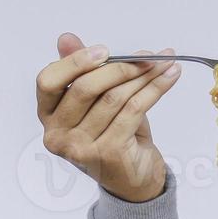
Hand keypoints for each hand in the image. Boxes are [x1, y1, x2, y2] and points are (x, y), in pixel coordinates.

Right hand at [36, 34, 184, 202]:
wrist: (134, 180)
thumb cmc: (113, 135)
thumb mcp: (96, 102)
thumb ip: (81, 71)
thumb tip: (66, 38)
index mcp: (47, 117)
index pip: (48, 82)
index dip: (74, 62)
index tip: (104, 50)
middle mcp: (58, 135)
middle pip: (85, 88)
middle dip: (120, 67)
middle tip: (147, 57)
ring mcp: (82, 147)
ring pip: (114, 98)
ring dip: (144, 76)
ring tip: (164, 63)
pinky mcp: (109, 153)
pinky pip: (134, 110)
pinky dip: (155, 89)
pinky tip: (170, 77)